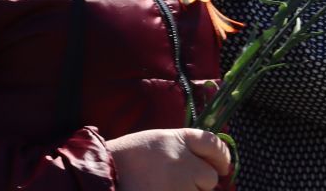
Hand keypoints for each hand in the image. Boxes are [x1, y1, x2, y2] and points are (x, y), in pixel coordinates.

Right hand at [107, 128, 232, 189]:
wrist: (103, 176)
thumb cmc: (127, 159)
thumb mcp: (155, 142)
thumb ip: (181, 148)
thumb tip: (208, 165)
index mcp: (177, 139)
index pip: (214, 144)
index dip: (221, 157)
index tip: (221, 167)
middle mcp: (183, 161)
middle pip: (210, 177)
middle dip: (199, 183)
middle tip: (176, 182)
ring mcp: (180, 185)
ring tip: (163, 188)